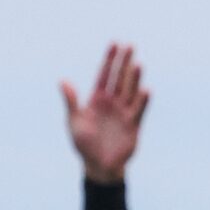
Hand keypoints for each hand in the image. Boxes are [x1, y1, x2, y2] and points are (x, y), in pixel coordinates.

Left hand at [61, 44, 148, 182]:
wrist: (99, 166)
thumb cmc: (83, 144)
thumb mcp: (74, 122)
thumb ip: (71, 102)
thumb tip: (63, 81)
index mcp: (97, 99)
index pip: (104, 75)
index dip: (109, 60)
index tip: (114, 44)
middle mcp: (112, 103)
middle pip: (120, 78)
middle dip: (124, 62)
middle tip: (130, 45)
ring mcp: (124, 113)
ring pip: (130, 91)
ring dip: (134, 78)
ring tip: (138, 64)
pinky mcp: (134, 125)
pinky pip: (139, 110)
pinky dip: (142, 101)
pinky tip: (146, 90)